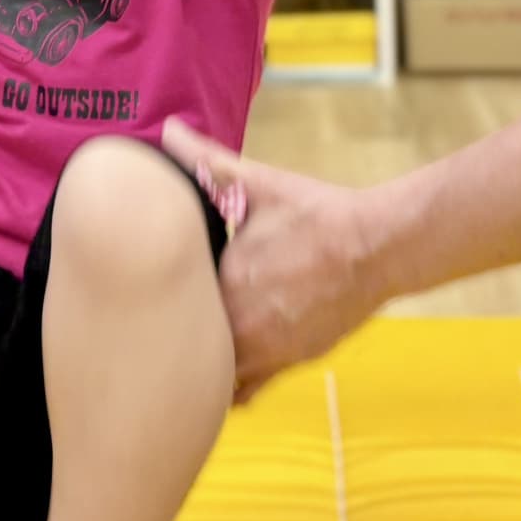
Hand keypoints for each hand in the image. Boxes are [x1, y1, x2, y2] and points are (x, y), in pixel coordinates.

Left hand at [166, 119, 384, 401]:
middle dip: (172, 337)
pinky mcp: (290, 362)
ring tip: (186, 352)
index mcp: (222, 284)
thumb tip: (170, 129)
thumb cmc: (315, 214)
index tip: (144, 292)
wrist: (376, 246)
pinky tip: (224, 374)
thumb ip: (208, 160)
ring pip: (216, 377)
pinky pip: (249, 391)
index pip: (170, 305)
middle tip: (156, 327)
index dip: (155, 302)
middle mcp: (239, 326)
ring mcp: (266, 350)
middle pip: (187, 346)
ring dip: (202, 366)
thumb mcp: (257, 182)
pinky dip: (233, 386)